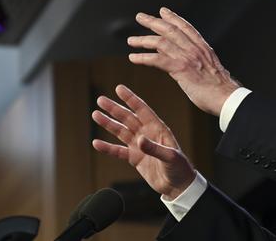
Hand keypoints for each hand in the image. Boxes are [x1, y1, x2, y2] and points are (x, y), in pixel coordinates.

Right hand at [92, 84, 194, 199]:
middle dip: (114, 109)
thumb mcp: (170, 156)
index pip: (142, 110)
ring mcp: (140, 146)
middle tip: (100, 100)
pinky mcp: (135, 158)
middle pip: (128, 118)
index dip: (131, 99)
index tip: (119, 88)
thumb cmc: (180, 168)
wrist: (178, 186)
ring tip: (95, 114)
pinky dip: (107, 147)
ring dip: (108, 124)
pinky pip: (118, 151)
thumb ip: (154, 148)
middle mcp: (148, 135)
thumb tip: (139, 140)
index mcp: (158, 129)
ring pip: (121, 131)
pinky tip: (96, 142)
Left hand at [127, 7, 239, 115]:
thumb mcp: (211, 70)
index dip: (173, 18)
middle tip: (140, 16)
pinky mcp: (181, 69)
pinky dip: (144, 58)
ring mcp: (188, 58)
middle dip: (154, 22)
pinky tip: (134, 58)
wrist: (227, 97)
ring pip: (162, 42)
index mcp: (204, 49)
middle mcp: (195, 49)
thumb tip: (186, 61)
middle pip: (171, 30)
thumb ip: (198, 62)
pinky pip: (158, 60)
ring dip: (144, 40)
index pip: (186, 28)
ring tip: (131, 40)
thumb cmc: (221, 89)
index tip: (163, 11)